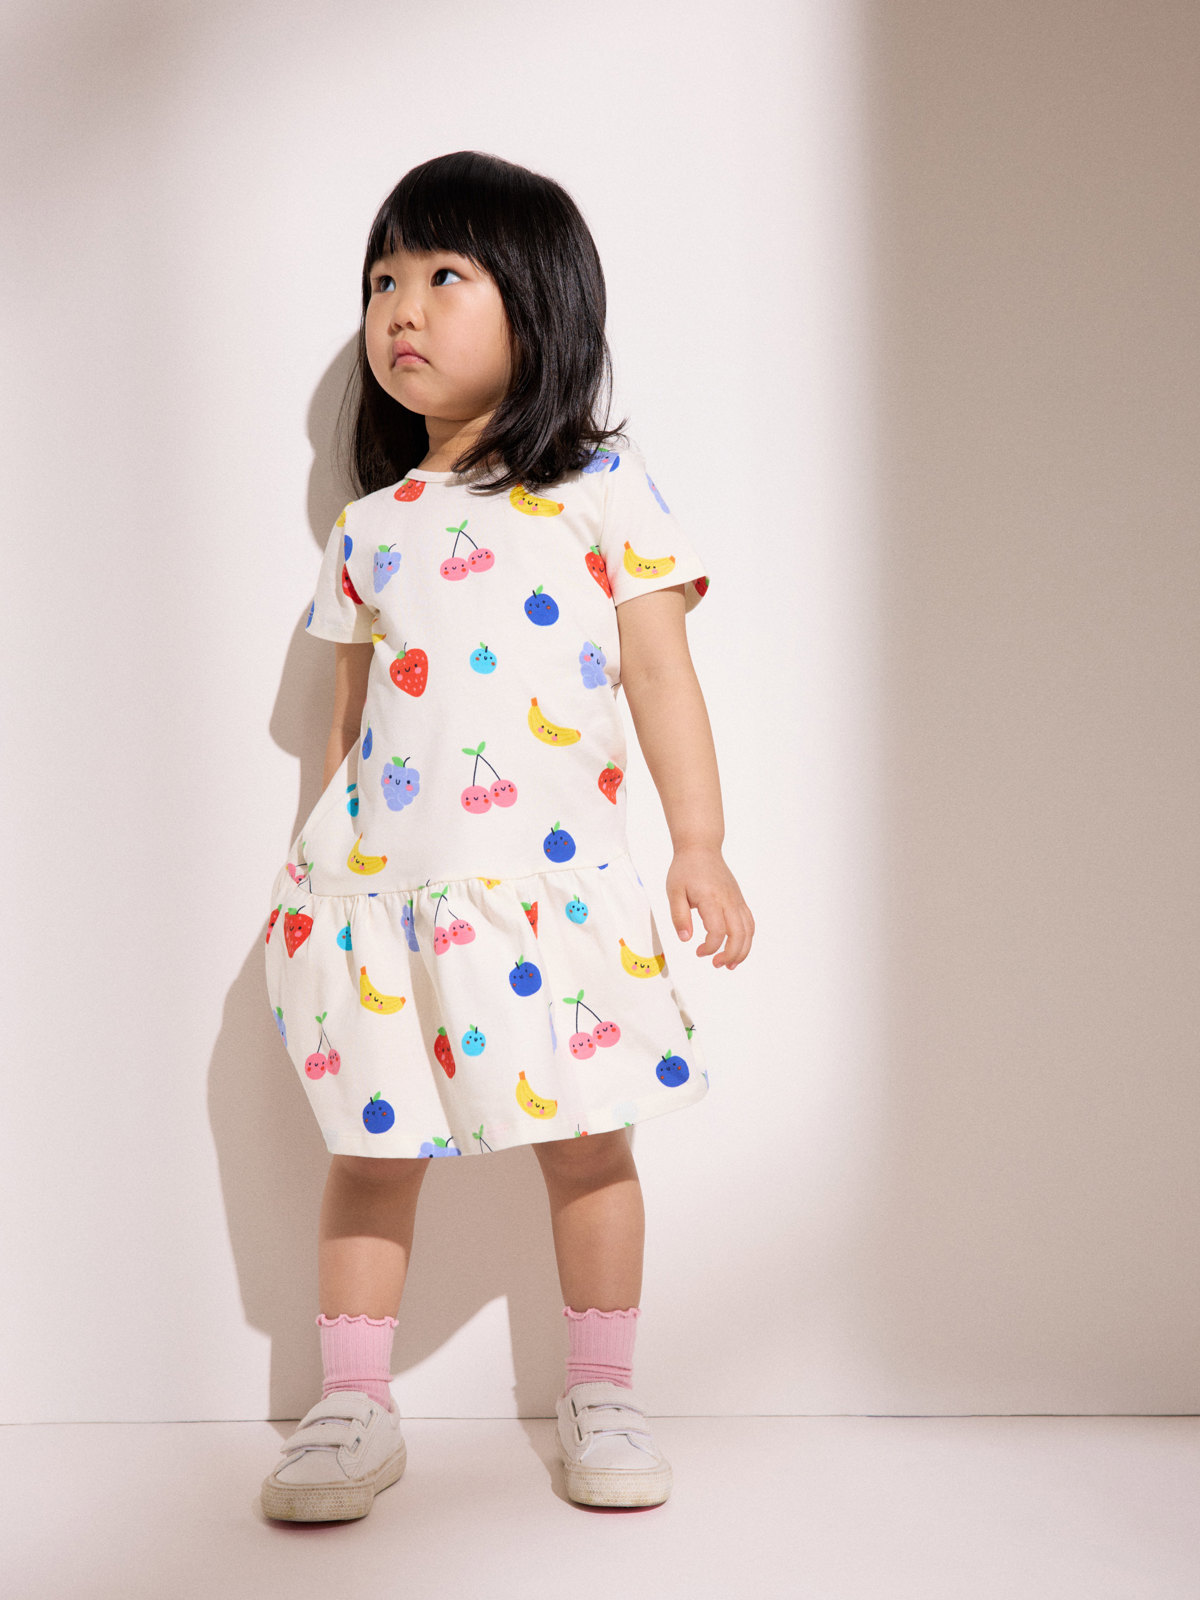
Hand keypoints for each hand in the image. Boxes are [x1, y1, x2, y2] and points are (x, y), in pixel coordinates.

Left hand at [665, 846, 754, 969]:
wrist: (701, 848)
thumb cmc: (686, 869)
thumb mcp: (674, 892)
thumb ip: (679, 916)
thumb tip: (685, 938)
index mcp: (711, 899)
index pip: (717, 931)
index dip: (710, 947)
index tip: (697, 951)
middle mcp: (728, 900)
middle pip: (739, 934)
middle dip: (730, 954)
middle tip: (716, 964)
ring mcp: (737, 900)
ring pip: (748, 930)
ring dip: (742, 950)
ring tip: (730, 964)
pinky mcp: (739, 900)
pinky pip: (749, 922)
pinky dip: (747, 938)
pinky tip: (737, 947)